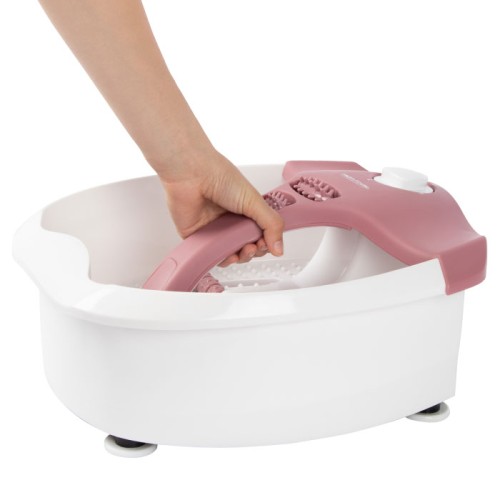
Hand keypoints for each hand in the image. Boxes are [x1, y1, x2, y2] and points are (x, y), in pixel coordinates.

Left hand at [159, 149, 284, 265]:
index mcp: (246, 210)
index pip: (261, 233)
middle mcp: (231, 220)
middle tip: (255, 246)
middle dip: (255, 251)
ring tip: (244, 250)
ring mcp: (215, 229)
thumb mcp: (254, 201)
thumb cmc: (219, 176)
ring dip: (240, 258)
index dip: (267, 242)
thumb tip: (279, 248)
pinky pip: (211, 255)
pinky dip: (221, 260)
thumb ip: (271, 224)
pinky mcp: (198, 236)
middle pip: (247, 246)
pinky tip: (228, 256)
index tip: (269, 243)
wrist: (192, 174)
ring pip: (231, 254)